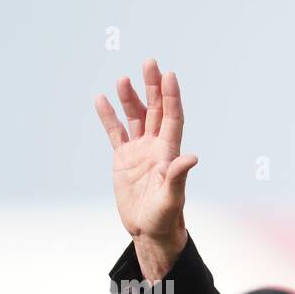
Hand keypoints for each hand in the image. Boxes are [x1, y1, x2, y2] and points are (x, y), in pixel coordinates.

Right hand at [94, 58, 197, 276]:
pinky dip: (109, 117)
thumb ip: (178, 176)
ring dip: (130, 98)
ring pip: (135, 118)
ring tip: (124, 79)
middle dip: (153, 87)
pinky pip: (115, 132)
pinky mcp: (123, 159)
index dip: (171, 97)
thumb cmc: (165, 217)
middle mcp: (156, 148)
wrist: (149, 231)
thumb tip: (192, 157)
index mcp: (170, 153)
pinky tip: (102, 99)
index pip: (172, 118)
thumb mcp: (172, 198)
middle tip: (150, 62)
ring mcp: (139, 151)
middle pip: (156, 111)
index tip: (169, 75)